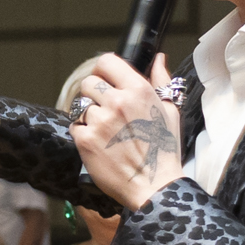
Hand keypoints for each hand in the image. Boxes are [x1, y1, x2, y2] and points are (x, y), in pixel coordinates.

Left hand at [70, 51, 185, 211]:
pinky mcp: (85, 140)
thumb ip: (161, 81)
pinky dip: (83, 134)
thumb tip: (158, 59)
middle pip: (89, 82)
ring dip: (89, 116)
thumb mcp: (170, 111)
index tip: (105, 80)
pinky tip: (99, 144)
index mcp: (138, 90)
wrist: (153, 185)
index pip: (107, 61)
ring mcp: (99, 121)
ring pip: (81, 106)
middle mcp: (117, 102)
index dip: (103, 70)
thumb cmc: (164, 150)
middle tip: (105, 111)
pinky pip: (75, 127)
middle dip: (94, 94)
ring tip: (105, 132)